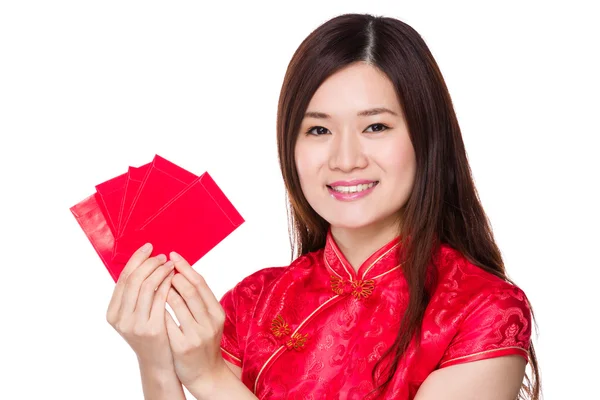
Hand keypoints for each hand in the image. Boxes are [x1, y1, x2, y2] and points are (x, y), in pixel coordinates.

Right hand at [106, 243, 176, 368]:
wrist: (158, 363)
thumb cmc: (150, 334)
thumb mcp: (135, 315)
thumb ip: (135, 294)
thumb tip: (142, 262)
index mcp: (112, 312)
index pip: (123, 278)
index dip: (136, 260)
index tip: (148, 247)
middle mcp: (119, 318)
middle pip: (134, 280)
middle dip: (149, 263)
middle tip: (162, 255)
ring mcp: (134, 324)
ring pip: (147, 286)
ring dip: (159, 271)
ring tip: (170, 264)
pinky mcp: (151, 328)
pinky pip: (160, 298)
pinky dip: (167, 283)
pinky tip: (174, 277)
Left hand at [164, 251, 228, 388]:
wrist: (206, 372)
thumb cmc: (203, 341)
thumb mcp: (208, 319)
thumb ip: (199, 299)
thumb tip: (182, 271)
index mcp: (217, 312)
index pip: (201, 283)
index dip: (186, 266)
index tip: (173, 254)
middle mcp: (209, 322)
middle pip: (190, 290)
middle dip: (173, 275)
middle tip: (161, 266)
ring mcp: (197, 335)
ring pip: (177, 304)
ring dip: (163, 289)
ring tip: (154, 281)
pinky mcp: (183, 346)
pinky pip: (167, 322)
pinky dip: (158, 309)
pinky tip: (150, 302)